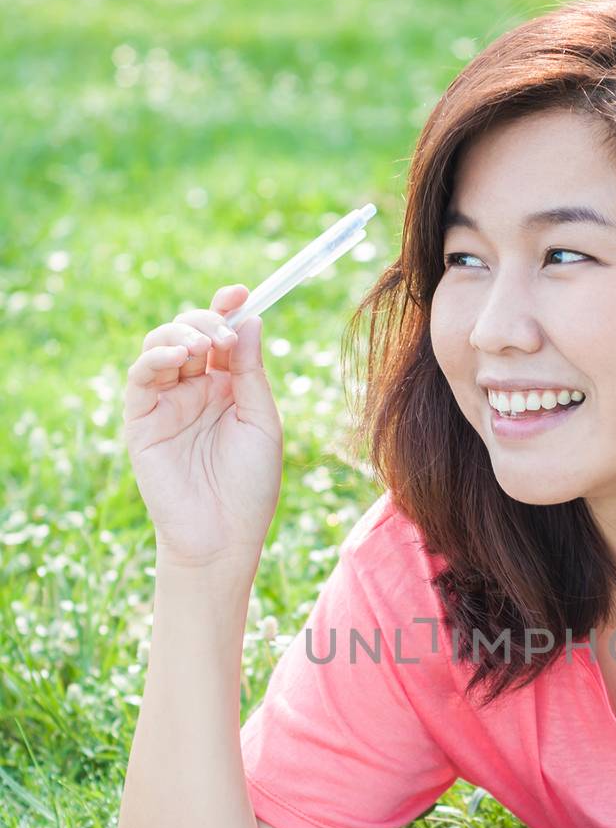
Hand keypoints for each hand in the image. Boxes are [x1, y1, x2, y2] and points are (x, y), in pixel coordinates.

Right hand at [123, 282, 282, 568]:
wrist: (224, 536)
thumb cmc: (250, 485)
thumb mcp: (262, 421)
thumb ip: (251, 372)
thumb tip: (250, 319)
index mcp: (226, 387)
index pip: (220, 335)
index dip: (226, 308)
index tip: (241, 291)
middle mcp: (194, 389)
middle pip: (189, 332)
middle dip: (206, 320)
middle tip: (224, 333)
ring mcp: (165, 402)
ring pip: (160, 345)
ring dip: (181, 333)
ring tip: (204, 345)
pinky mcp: (141, 419)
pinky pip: (141, 376)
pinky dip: (155, 358)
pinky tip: (177, 358)